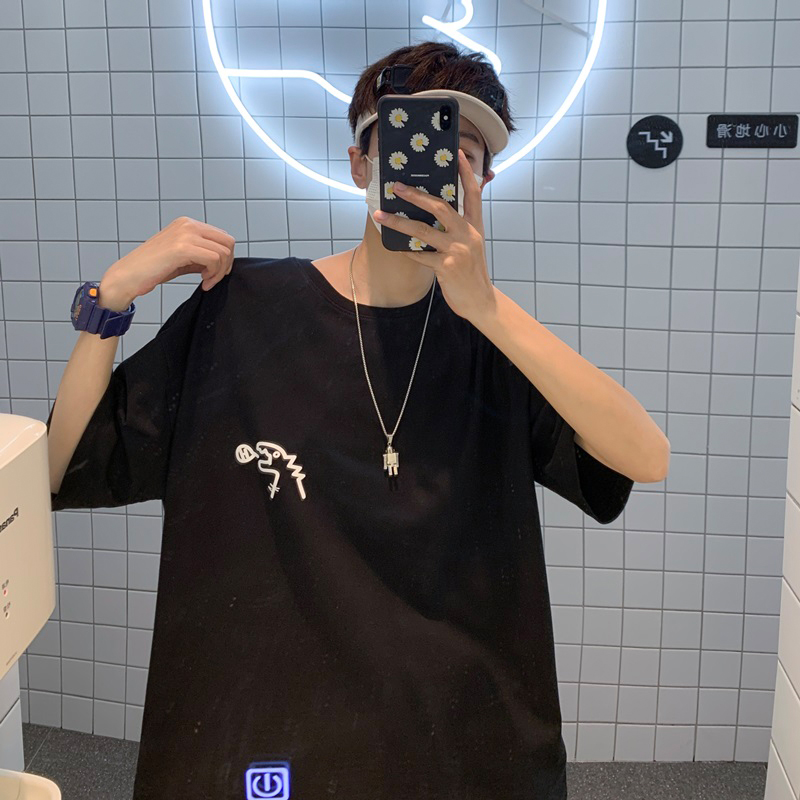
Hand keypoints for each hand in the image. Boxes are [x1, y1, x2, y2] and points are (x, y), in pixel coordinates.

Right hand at [100, 216, 235, 307]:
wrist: (128, 275)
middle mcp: (187, 224)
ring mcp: (185, 234)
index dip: (226, 258)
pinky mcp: (182, 247)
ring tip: (206, 282)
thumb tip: (224, 261)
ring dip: (219, 272)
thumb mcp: (183, 257)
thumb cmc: (152, 268)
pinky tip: (203, 283)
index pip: (223, 237)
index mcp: (187, 224)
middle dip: (226, 264)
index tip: (215, 273)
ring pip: (223, 252)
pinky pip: (214, 259)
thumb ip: (202, 254)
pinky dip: (214, 275)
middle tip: (213, 279)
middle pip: (228, 242)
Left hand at [373, 148, 495, 323]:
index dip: (466, 172)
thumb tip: (432, 214)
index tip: (456, 153)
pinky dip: (408, 250)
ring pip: (424, 230)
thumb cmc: (471, 273)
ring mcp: (458, 250)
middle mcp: (468, 234)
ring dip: (399, 222)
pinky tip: (398, 247)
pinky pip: (420, 254)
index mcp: (475, 226)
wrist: (480, 301)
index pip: (474, 193)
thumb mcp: (471, 246)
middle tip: (396, 187)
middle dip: (415, 195)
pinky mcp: (447, 267)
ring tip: (381, 216)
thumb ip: (457, 229)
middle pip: (441, 206)